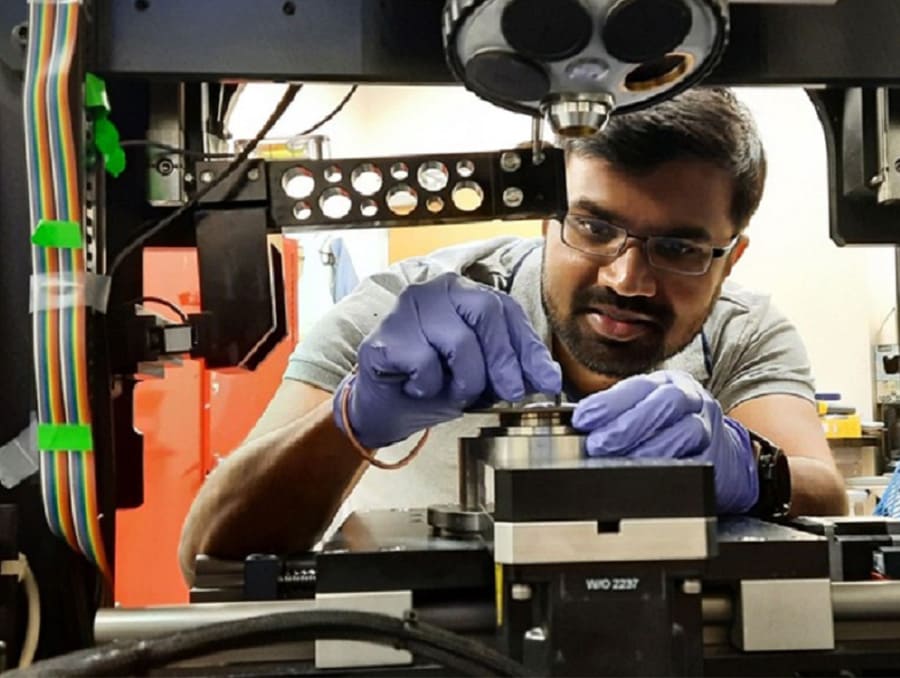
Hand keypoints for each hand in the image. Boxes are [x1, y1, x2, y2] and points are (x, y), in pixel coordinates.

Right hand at [334, 272, 561, 448]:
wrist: (387, 407)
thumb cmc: (436, 383)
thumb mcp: (485, 378)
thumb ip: (515, 371)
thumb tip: (550, 378)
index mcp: (466, 294)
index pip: (507, 311)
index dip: (530, 348)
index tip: (547, 382)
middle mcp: (438, 290)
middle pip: (486, 312)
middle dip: (503, 360)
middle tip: (511, 392)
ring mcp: (408, 307)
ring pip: (458, 340)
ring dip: (464, 380)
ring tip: (451, 391)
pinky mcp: (386, 333)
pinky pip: (423, 361)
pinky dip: (427, 385)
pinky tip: (416, 386)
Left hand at [572, 370, 758, 513]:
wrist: (719, 450)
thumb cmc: (670, 426)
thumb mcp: (644, 408)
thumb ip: (616, 412)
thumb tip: (577, 425)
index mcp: (667, 382)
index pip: (638, 386)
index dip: (608, 403)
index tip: (582, 420)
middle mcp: (690, 399)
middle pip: (665, 403)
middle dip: (627, 425)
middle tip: (597, 445)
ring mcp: (706, 427)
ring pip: (684, 432)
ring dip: (647, 450)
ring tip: (617, 463)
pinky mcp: (715, 458)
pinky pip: (694, 464)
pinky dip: (668, 470)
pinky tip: (645, 477)